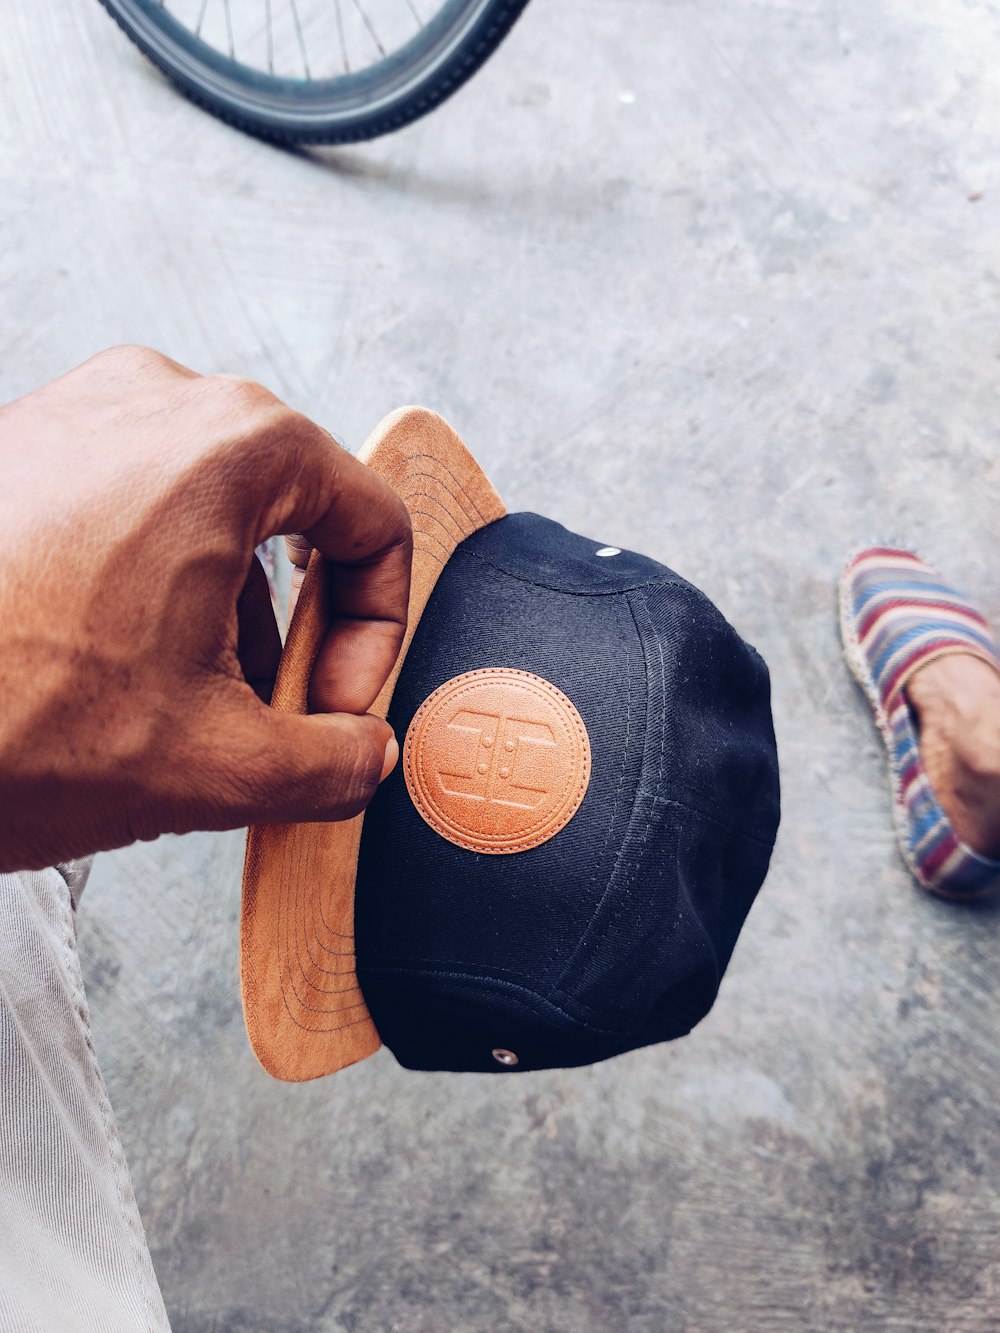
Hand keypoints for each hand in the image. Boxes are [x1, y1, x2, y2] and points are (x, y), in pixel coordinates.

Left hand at [0, 347, 411, 871]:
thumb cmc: (5, 716)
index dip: (375, 634)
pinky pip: (136, 511)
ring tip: (185, 706)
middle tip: (271, 712)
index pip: (375, 526)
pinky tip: (119, 672)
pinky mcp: (23, 449)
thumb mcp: (218, 766)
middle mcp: (158, 401)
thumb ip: (335, 764)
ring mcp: (80, 415)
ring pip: (215, 516)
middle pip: (297, 515)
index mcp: (233, 446)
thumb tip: (363, 756)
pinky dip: (155, 590)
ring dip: (227, 614)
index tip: (335, 703)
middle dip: (297, 629)